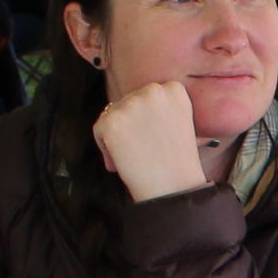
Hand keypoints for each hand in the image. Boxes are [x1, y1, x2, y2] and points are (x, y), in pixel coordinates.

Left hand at [92, 81, 208, 201]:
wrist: (173, 187)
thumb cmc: (176, 162)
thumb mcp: (178, 123)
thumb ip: (160, 108)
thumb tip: (133, 109)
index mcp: (174, 90)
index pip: (148, 95)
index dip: (148, 118)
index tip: (155, 135)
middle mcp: (153, 90)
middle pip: (129, 102)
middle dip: (131, 124)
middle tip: (145, 148)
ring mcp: (131, 104)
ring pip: (113, 114)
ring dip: (118, 135)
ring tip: (136, 156)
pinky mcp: (112, 120)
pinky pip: (99, 129)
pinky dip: (106, 147)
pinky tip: (123, 160)